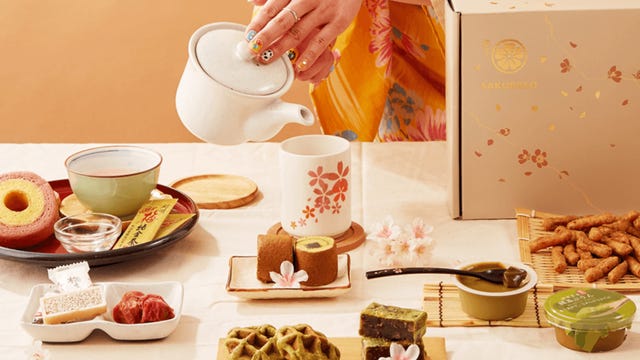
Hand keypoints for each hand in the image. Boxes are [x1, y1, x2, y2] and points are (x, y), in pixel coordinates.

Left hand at [246, 0, 361, 81]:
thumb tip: (252, 1)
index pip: (272, 7)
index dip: (259, 22)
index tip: (248, 36)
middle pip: (282, 20)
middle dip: (266, 37)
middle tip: (252, 50)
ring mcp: (324, 10)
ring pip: (299, 32)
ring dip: (282, 48)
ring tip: (268, 59)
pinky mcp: (339, 22)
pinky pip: (321, 41)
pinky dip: (309, 55)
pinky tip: (299, 65)